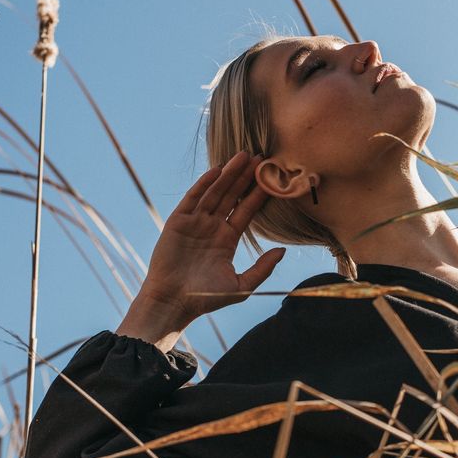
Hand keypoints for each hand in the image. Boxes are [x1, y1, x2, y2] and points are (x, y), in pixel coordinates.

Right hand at [117, 151, 284, 347]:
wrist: (174, 301)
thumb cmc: (207, 297)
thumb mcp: (241, 285)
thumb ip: (263, 268)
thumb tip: (282, 251)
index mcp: (227, 239)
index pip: (246, 211)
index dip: (257, 194)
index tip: (271, 178)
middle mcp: (212, 227)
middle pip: (232, 196)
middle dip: (245, 177)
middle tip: (260, 157)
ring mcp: (195, 222)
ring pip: (215, 192)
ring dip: (228, 174)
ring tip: (243, 156)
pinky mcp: (178, 221)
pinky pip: (193, 198)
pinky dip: (204, 184)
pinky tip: (217, 170)